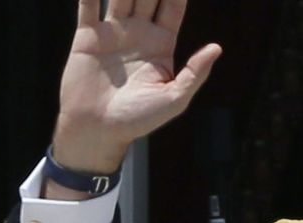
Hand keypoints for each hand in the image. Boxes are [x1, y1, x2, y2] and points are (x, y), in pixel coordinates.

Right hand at [52, 0, 222, 178]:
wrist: (96, 131)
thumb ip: (194, 73)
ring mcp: (112, 33)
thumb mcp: (174, 100)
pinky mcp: (87, 38)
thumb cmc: (136, 120)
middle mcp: (138, 33)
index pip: (173, 6)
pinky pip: (88, 7)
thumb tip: (216, 48)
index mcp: (161, 44)